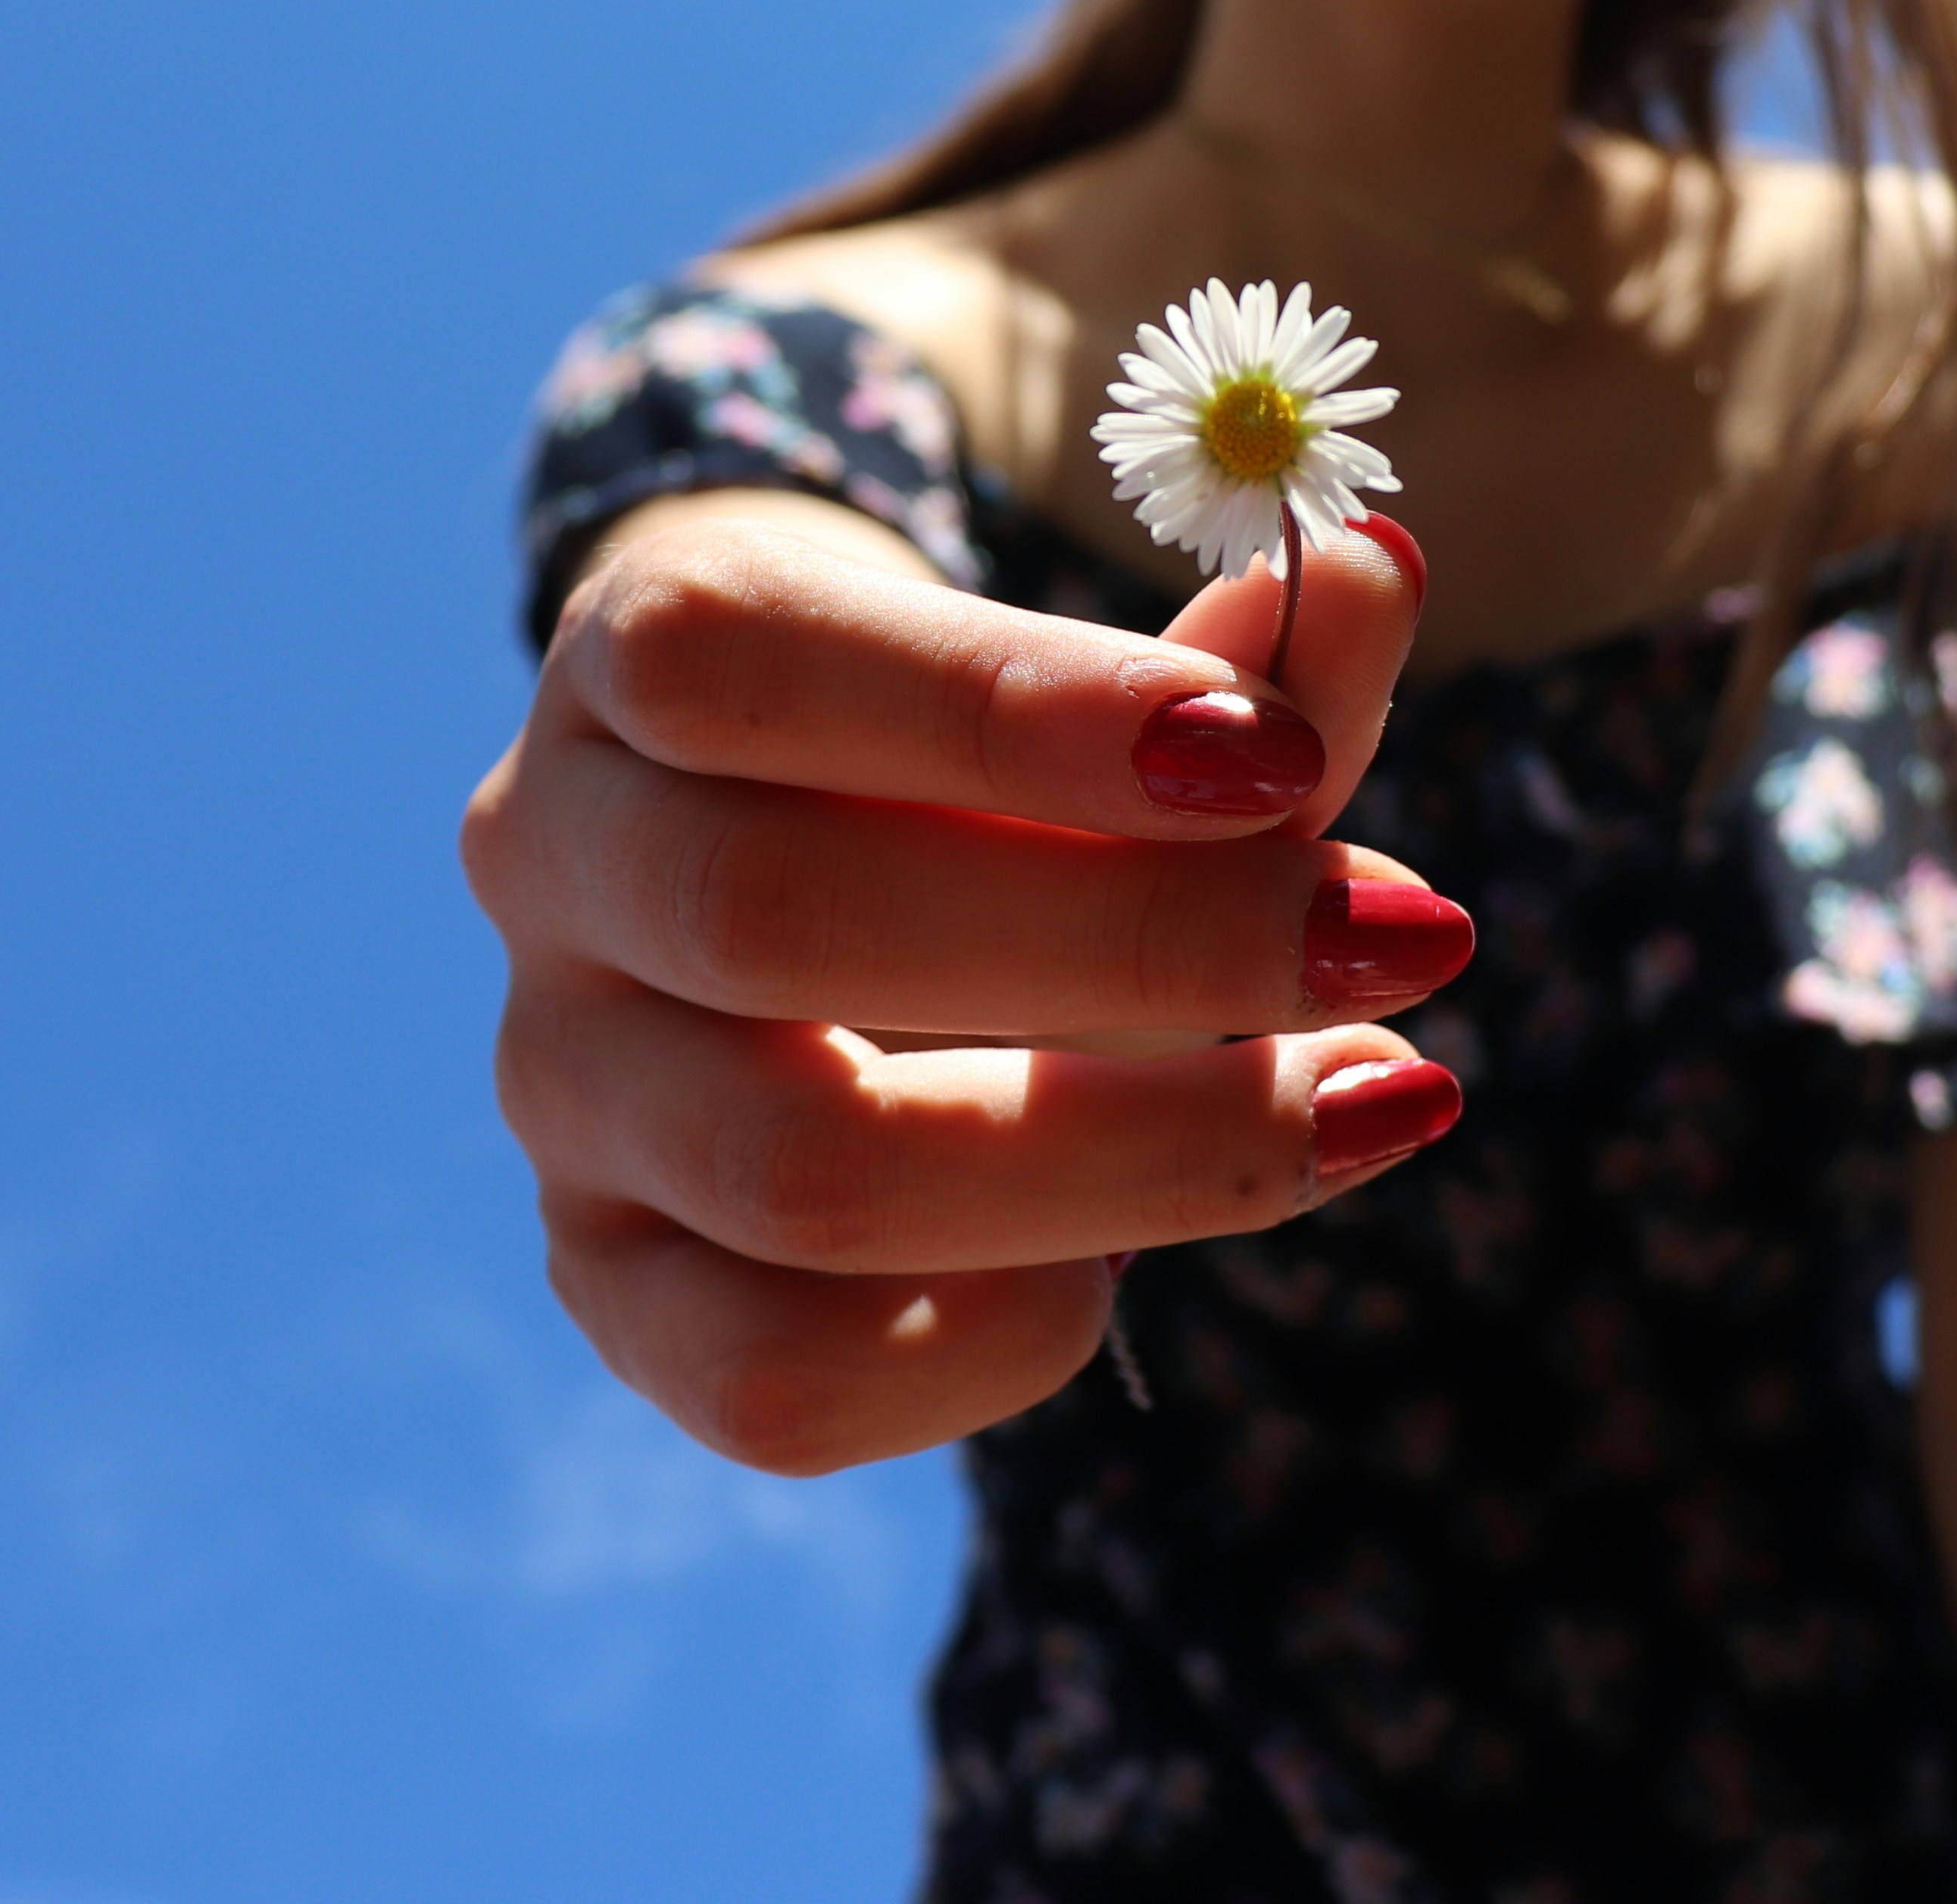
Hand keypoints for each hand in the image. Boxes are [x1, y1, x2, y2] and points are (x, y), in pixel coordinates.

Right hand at [461, 503, 1453, 1473]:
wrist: (809, 886)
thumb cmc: (984, 762)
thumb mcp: (1104, 685)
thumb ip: (1244, 663)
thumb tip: (1375, 575)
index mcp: (631, 657)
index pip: (738, 659)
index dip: (1013, 712)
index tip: (1287, 762)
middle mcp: (551, 867)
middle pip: (773, 921)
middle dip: (1138, 942)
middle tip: (1406, 939)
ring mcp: (561, 1096)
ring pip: (797, 1171)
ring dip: (1132, 1152)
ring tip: (1360, 1101)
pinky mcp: (612, 1292)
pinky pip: (782, 1381)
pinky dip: (1009, 1322)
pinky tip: (1138, 1250)